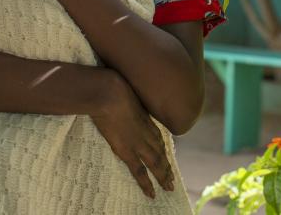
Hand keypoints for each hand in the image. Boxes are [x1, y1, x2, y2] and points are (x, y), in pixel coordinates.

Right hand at [91, 72, 174, 197]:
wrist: (108, 92)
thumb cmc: (115, 88)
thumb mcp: (129, 95)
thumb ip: (132, 106)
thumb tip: (129, 106)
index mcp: (147, 120)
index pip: (158, 139)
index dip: (162, 150)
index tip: (166, 158)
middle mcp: (147, 134)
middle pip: (160, 154)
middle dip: (166, 168)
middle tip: (172, 181)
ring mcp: (139, 143)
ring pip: (156, 164)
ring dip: (162, 176)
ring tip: (168, 188)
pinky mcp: (127, 151)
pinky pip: (139, 171)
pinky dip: (146, 183)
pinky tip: (151, 193)